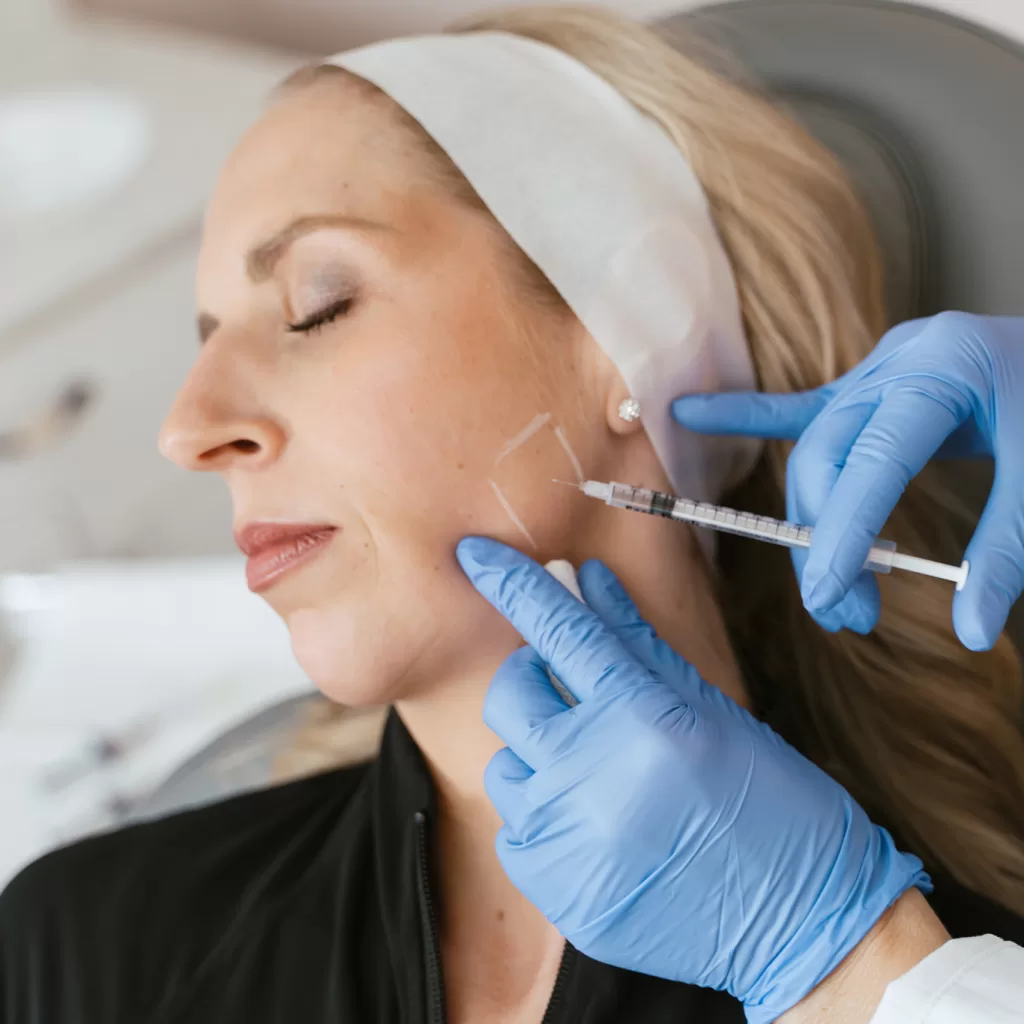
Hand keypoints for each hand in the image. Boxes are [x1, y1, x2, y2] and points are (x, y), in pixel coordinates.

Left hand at [457, 537, 927, 1022]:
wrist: (800, 920)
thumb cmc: (770, 801)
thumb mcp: (711, 708)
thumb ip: (638, 641)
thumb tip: (586, 579)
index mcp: (645, 716)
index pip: (559, 629)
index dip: (511, 583)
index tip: (474, 555)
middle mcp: (595, 774)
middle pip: (510, 694)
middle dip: (531, 680)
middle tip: (570, 693)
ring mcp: (569, 838)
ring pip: (505, 765)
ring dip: (539, 759)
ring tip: (598, 779)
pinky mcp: (556, 890)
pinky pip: (513, 830)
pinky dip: (543, 820)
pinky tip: (595, 830)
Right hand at [672, 312, 1023, 649]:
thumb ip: (1006, 550)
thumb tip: (972, 630)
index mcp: (943, 371)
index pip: (873, 460)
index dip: (846, 532)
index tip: (830, 599)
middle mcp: (897, 364)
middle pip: (826, 459)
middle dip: (826, 542)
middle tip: (847, 616)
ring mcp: (877, 370)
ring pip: (813, 451)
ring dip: (813, 522)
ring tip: (834, 593)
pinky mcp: (868, 385)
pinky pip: (799, 406)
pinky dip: (745, 416)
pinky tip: (690, 412)